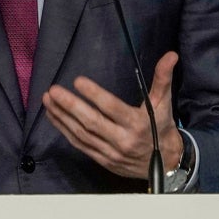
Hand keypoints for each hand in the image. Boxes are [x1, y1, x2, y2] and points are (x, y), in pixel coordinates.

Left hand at [41, 51, 182, 180]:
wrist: (167, 163)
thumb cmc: (161, 127)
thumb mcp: (164, 103)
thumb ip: (162, 79)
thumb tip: (171, 55)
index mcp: (137, 123)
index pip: (112, 108)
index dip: (95, 95)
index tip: (78, 81)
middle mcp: (123, 140)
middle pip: (92, 122)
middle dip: (70, 106)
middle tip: (53, 90)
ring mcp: (111, 152)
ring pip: (82, 134)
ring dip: (62, 116)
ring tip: (47, 99)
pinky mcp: (102, 160)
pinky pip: (80, 144)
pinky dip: (64, 130)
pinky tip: (53, 115)